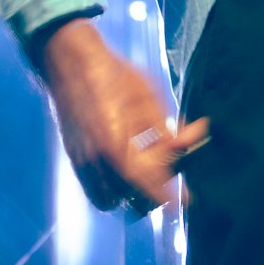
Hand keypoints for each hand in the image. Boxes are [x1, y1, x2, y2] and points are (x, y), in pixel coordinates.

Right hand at [33, 19, 209, 214]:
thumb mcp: (149, 95)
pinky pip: (94, 192)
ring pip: (110, 200)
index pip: (146, 183)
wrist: (72, 62)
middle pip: (130, 197)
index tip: (183, 202)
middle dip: (152, 194)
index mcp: (115, 142)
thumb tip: (191, 141)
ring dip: (131, 196)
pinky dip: (111, 193)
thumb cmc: (114, 74)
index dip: (168, 196)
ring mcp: (82, 161)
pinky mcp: (74, 159)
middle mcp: (95, 158)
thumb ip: (167, 127)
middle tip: (168, 179)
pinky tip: (125, 177)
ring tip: (146, 179)